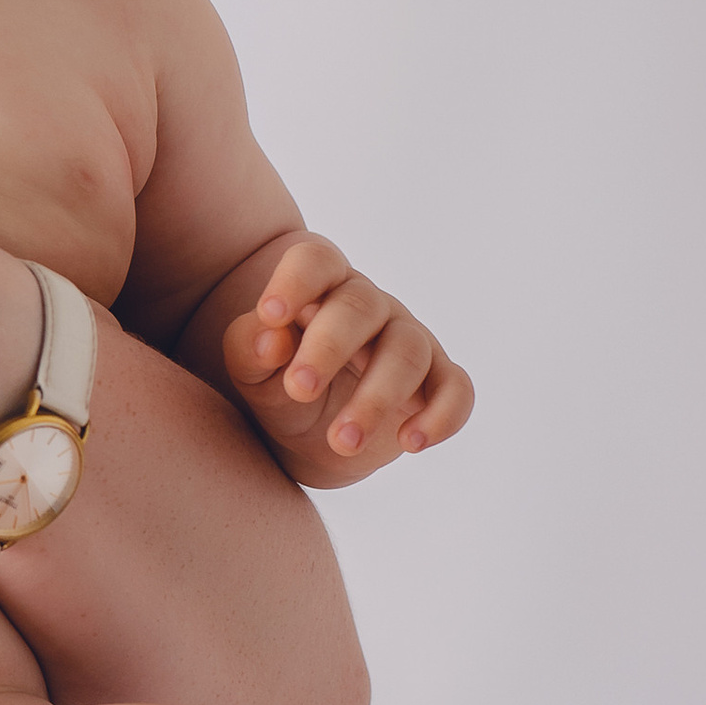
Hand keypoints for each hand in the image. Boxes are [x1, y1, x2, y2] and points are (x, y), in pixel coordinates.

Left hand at [221, 235, 472, 480]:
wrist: (308, 440)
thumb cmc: (277, 388)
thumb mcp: (250, 372)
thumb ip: (248, 347)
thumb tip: (271, 337)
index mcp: (320, 288)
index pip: (315, 262)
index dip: (295, 281)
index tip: (270, 315)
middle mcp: (369, 306)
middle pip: (361, 307)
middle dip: (329, 348)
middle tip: (298, 391)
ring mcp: (409, 340)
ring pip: (407, 352)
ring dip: (376, 399)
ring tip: (341, 442)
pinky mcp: (437, 382)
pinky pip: (456, 389)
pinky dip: (442, 415)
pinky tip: (412, 442)